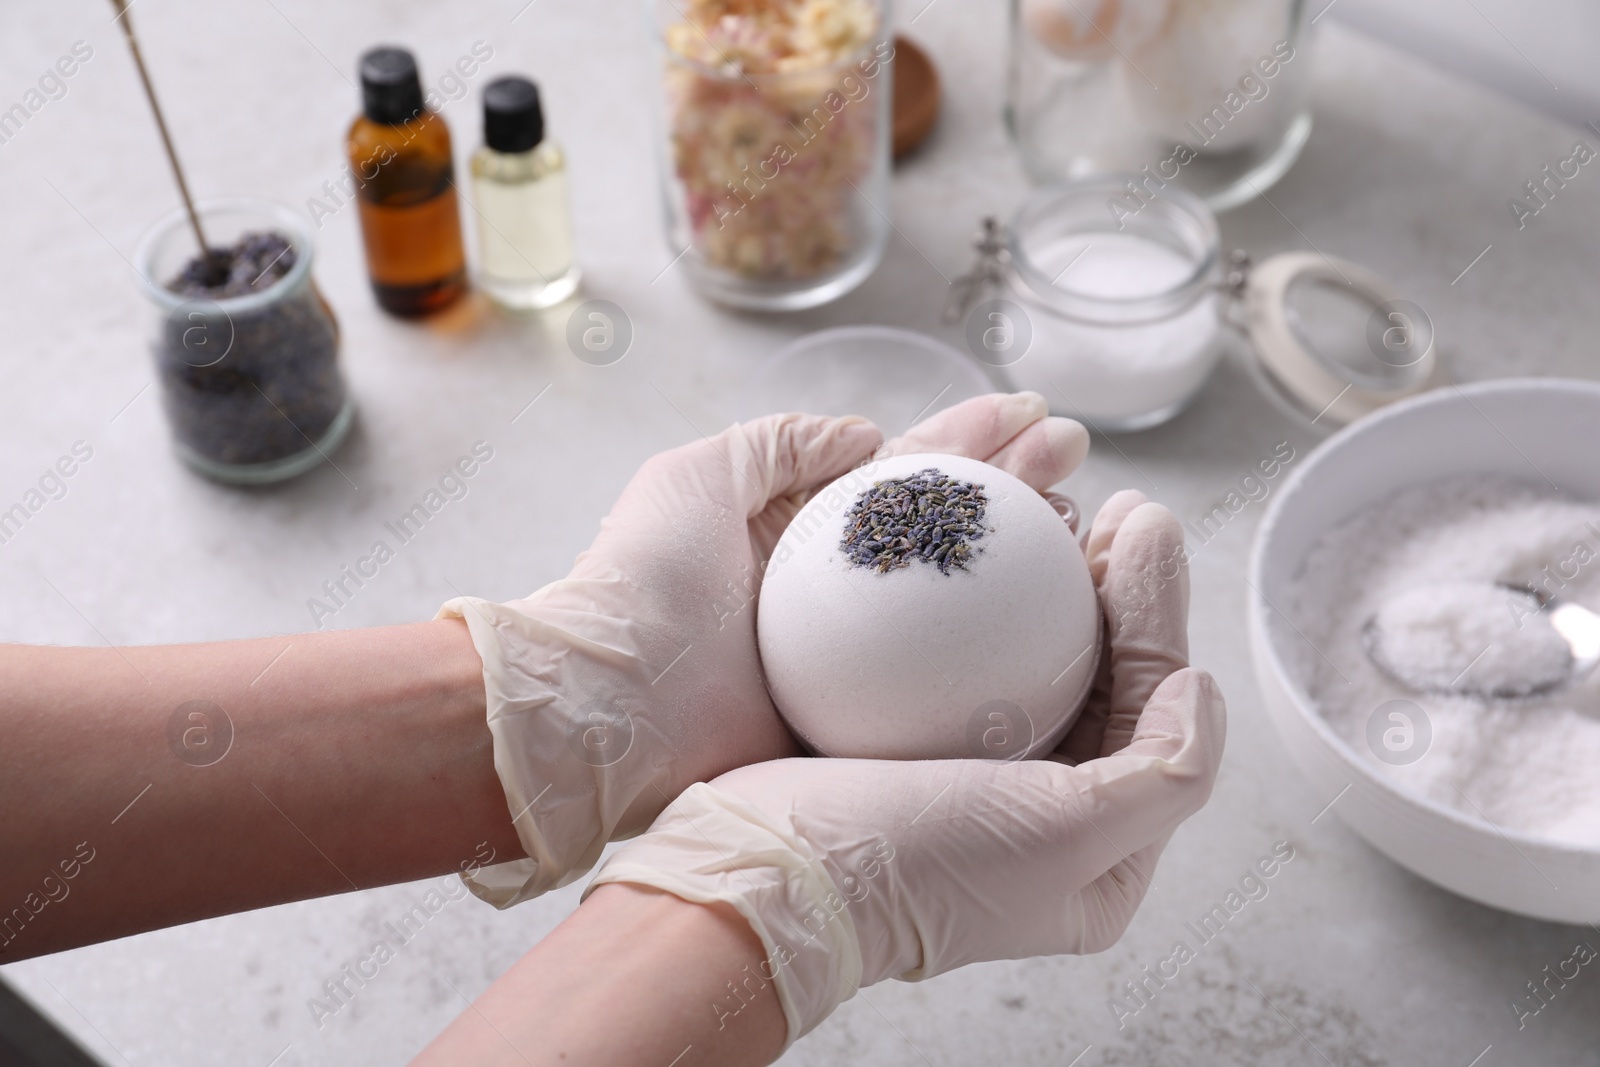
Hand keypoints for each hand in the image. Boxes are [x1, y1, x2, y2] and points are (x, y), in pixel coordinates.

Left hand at [442, 392, 1089, 903]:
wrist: (606, 705)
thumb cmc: (637, 583)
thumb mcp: (694, 477)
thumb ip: (778, 442)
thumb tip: (864, 432)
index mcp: (800, 531)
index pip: (901, 473)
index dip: (968, 439)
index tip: (1029, 414)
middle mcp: (838, 590)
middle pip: (945, 527)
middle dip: (1015, 483)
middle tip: (1077, 455)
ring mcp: (856, 656)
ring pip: (960, 599)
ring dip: (1025, 556)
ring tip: (1083, 519)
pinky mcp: (862, 719)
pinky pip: (946, 681)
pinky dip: (1003, 649)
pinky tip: (1057, 619)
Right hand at [586, 492, 1224, 1046]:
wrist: (765, 876)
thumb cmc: (918, 865)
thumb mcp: (1068, 838)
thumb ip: (1164, 771)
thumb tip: (1201, 687)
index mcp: (1099, 854)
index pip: (1153, 711)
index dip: (1159, 612)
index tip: (1146, 525)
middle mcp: (1045, 815)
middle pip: (1102, 682)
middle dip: (1119, 590)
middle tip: (1119, 508)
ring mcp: (974, 779)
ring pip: (1036, 664)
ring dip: (1057, 585)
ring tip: (1065, 512)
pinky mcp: (910, 747)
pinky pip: (965, 662)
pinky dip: (982, 603)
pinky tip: (979, 548)